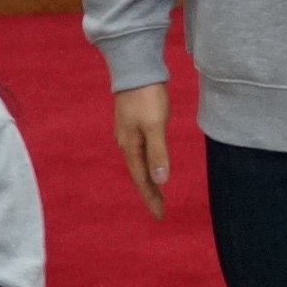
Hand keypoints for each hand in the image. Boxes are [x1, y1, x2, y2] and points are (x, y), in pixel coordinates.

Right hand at [112, 83, 169, 217]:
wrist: (136, 70)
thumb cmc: (147, 97)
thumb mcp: (155, 125)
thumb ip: (158, 152)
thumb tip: (160, 181)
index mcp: (130, 146)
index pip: (142, 179)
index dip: (151, 197)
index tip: (159, 215)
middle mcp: (126, 143)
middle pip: (139, 174)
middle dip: (149, 193)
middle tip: (160, 210)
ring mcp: (128, 133)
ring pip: (138, 164)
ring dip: (147, 180)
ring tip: (157, 194)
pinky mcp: (134, 125)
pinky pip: (141, 152)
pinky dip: (148, 165)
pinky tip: (153, 165)